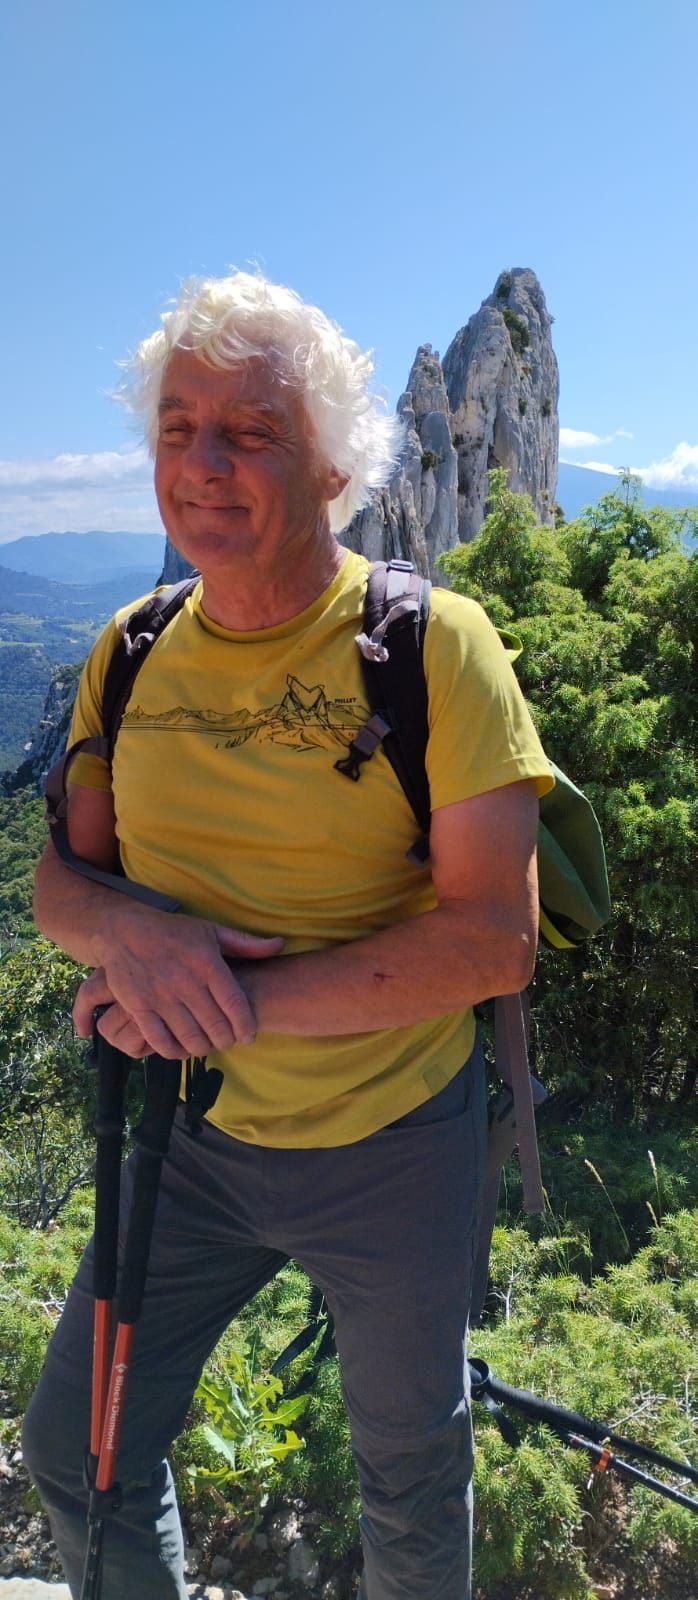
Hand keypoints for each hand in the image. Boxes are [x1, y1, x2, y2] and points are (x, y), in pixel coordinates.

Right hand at [73, 912, 282, 1058]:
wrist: (124, 930)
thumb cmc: (173, 932)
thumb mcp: (211, 932)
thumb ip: (246, 944)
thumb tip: (280, 945)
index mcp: (207, 963)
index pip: (235, 1004)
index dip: (246, 1026)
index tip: (249, 1035)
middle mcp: (185, 981)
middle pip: (216, 1027)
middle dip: (227, 1040)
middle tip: (228, 1041)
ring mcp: (160, 996)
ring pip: (190, 1038)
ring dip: (203, 1048)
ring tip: (207, 1045)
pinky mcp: (138, 1006)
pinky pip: (160, 1041)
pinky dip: (174, 1051)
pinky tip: (181, 1049)